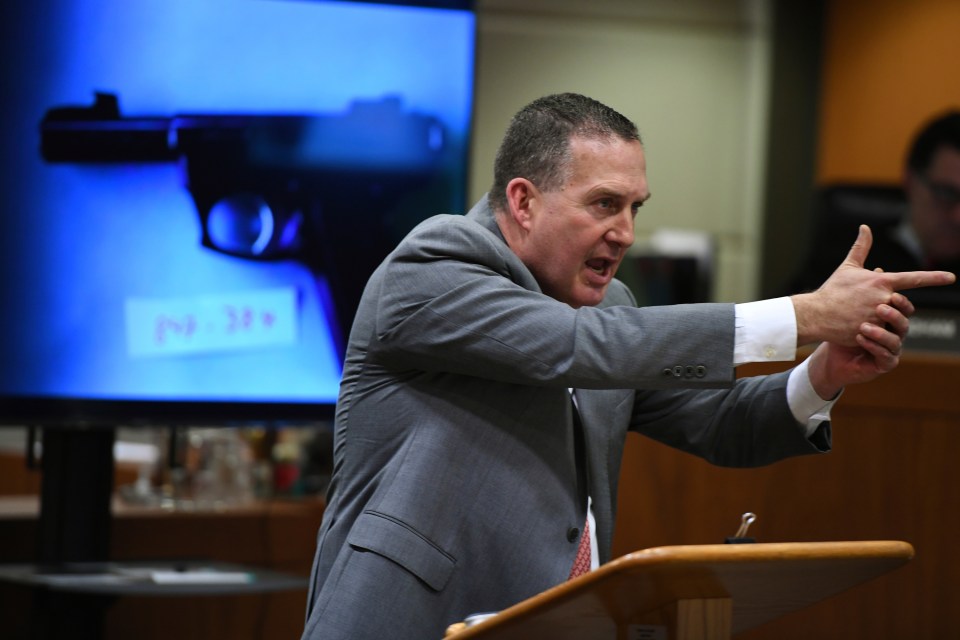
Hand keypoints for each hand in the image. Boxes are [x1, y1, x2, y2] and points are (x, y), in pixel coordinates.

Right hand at [791, 225, 954, 346]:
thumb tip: (865, 227)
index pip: (913, 279)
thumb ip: (861, 247)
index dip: (934, 278)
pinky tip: (855, 328)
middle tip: (866, 308)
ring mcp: (878, 316)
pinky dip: (871, 332)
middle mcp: (883, 298)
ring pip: (891, 320)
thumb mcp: (848, 267)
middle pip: (901, 305)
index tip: (951, 277)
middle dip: (889, 308)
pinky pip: (880, 334)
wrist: (815, 313)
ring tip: (860, 317)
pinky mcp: (871, 332)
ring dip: (880, 320)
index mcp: (881, 282)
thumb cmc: (833, 290)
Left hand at [805, 291, 913, 397]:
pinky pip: (886, 357)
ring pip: (895, 341)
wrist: (830, 353)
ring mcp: (891, 350)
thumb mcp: (852, 305)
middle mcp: (894, 334)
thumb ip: (864, 287)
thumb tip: (877, 268)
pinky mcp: (884, 364)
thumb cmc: (842, 328)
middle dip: (894, 316)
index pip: (902, 307)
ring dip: (880, 333)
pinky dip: (874, 347)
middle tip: (879, 308)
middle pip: (904, 323)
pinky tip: (860, 339)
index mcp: (890, 318)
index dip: (902, 302)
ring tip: (863, 327)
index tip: (892, 295)